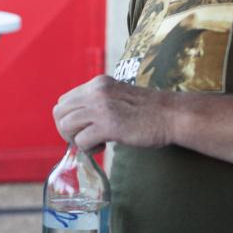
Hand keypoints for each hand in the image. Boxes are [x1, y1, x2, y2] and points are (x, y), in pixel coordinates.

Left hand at [53, 75, 170, 151]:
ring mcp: (101, 107)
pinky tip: (103, 147)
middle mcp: (96, 92)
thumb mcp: (118, 97)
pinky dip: (88, 149)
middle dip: (66, 130)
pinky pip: (81, 140)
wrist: (173, 115)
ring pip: (66, 125)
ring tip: (95, 143)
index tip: (84, 128)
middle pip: (59, 112)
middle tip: (83, 138)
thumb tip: (79, 122)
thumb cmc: (149, 111)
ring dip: (76, 139)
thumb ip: (99, 103)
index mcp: (98, 84)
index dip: (69, 118)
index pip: (65, 100)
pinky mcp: (108, 125)